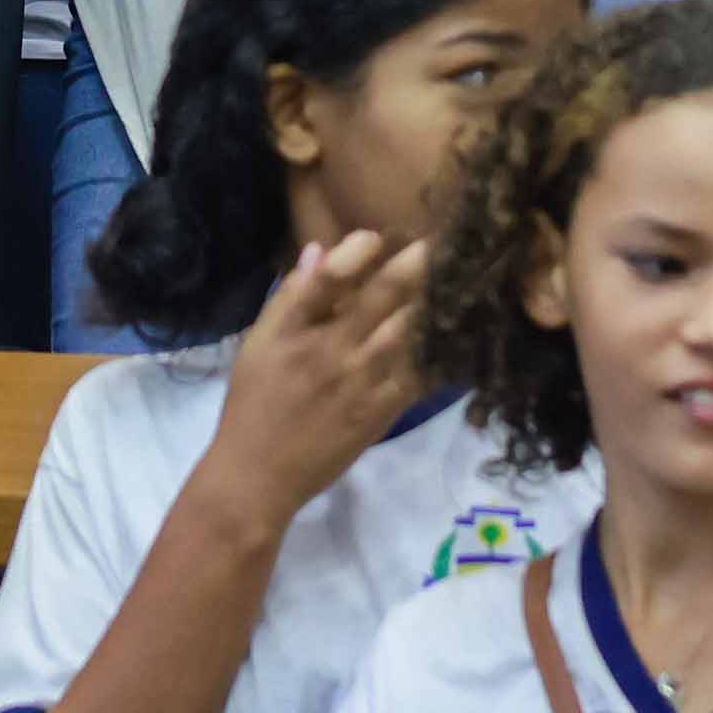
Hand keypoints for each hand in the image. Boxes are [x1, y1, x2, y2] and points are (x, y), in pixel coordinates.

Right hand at [207, 231, 433, 516]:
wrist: (258, 476)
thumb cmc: (252, 404)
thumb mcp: (257, 344)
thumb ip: (289, 297)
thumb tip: (318, 248)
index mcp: (293, 330)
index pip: (328, 278)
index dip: (356, 251)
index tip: (374, 236)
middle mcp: (330, 351)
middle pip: (381, 298)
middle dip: (416, 265)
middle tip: (443, 240)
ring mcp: (359, 383)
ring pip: (407, 332)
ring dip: (434, 303)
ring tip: (459, 277)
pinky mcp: (380, 412)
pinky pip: (418, 375)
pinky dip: (438, 353)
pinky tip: (460, 333)